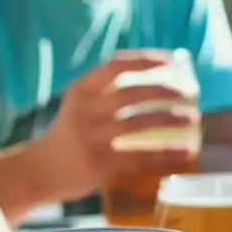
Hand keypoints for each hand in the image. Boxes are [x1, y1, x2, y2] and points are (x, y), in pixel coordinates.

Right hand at [31, 51, 198, 200]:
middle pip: (132, 93)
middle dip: (165, 91)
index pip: (115, 66)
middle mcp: (84, 110)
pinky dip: (166, 152)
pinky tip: (186, 150)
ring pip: (139, 122)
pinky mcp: (99, 163)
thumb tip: (158, 80)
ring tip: (191, 117)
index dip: (146, 60)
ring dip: (170, 118)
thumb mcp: (80, 105)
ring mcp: (91, 137)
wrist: (39, 171)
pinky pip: (140, 156)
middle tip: (189, 92)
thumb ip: (107, 92)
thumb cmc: (70, 134)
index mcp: (81, 90)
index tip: (171, 60)